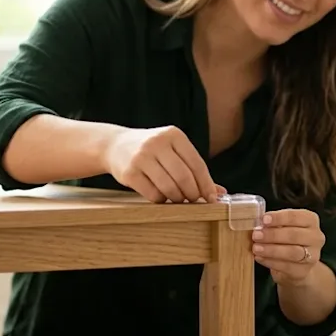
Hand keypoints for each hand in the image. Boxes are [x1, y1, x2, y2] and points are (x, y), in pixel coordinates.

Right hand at [102, 126, 223, 203]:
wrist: (115, 145)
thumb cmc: (153, 152)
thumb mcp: (174, 152)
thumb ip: (195, 169)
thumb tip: (220, 193)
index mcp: (173, 135)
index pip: (197, 164)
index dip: (206, 184)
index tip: (212, 198)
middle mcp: (157, 143)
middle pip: (184, 177)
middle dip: (192, 193)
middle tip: (193, 200)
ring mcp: (141, 157)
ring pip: (169, 187)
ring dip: (177, 198)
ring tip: (178, 199)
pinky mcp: (129, 172)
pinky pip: (153, 194)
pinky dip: (161, 200)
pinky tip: (162, 196)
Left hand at [252, 209, 324, 286]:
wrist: (297, 264)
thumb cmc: (287, 239)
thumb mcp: (283, 226)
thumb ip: (274, 223)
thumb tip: (259, 223)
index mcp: (311, 220)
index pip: (296, 217)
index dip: (279, 218)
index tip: (263, 219)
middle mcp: (316, 237)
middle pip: (295, 235)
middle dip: (273, 235)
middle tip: (256, 235)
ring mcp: (313, 256)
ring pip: (292, 252)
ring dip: (272, 250)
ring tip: (256, 248)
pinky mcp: (304, 271)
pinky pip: (287, 266)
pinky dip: (270, 262)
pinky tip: (259, 258)